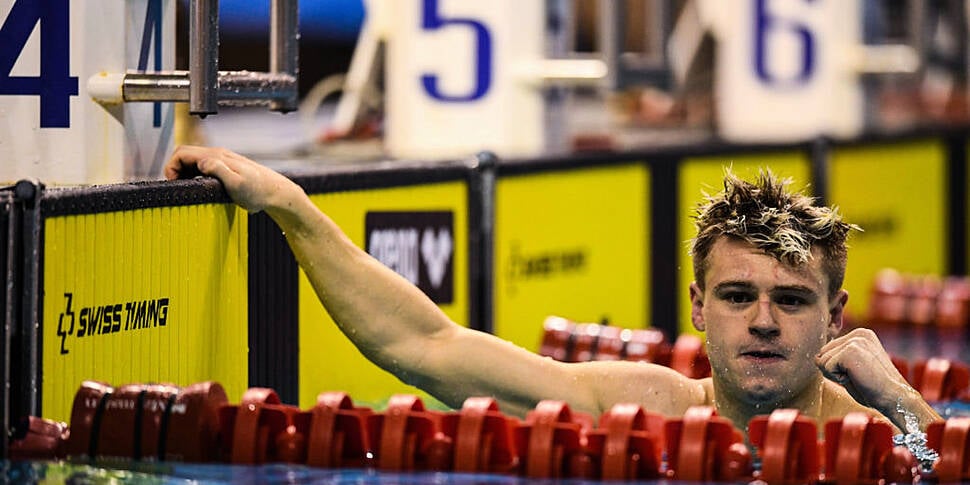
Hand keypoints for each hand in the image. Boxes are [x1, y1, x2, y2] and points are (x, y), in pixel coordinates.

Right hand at [164, 145, 301, 212]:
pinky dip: (194, 175)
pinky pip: (202, 167)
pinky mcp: (226, 168)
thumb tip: (201, 162)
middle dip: (175, 169)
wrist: (276, 194)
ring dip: (184, 173)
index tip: (173, 182)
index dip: (171, 166)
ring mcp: (222, 161)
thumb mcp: (237, 184)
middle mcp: (218, 155)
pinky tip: (200, 188)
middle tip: (178, 186)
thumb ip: (218, 170)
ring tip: (188, 188)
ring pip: (193, 161)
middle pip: (185, 154)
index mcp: (217, 156)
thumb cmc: (259, 192)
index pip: (182, 152)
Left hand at [816, 327, 910, 413]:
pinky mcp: (850, 351)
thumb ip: (838, 358)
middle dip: (833, 370)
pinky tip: (856, 379)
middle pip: (822, 353)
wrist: (894, 398)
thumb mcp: (854, 367)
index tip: (858, 374)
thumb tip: (816, 357)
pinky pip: (826, 367)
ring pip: (822, 361)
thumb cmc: (873, 389)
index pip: (828, 350)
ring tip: (858, 377)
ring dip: (836, 375)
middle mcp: (858, 334)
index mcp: (861, 335)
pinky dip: (837, 378)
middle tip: (857, 377)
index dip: (837, 368)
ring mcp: (855, 340)